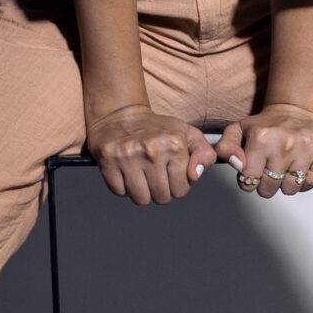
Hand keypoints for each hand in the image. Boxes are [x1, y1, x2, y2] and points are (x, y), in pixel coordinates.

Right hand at [85, 103, 211, 205]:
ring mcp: (128, 155)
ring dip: (141, 191)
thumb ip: (204, 154)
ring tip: (141, 174)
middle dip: (160, 191)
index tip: (170, 173)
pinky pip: (119, 192)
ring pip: (140, 199)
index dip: (177, 185)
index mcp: (174, 143)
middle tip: (155, 174)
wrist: (120, 114)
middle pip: (161, 197)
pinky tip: (126, 171)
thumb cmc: (156, 128)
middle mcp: (151, 149)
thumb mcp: (188, 134)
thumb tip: (195, 175)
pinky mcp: (108, 160)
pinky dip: (123, 187)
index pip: (181, 190)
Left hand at [213, 104, 312, 197]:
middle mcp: (284, 142)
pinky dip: (305, 181)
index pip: (249, 179)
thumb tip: (235, 163)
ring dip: (286, 184)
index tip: (253, 173)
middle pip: (270, 187)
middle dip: (266, 184)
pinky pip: (312, 181)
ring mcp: (306, 147)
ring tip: (284, 169)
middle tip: (269, 171)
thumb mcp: (239, 130)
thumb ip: (227, 147)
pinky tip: (298, 169)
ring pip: (291, 188)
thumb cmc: (268, 123)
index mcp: (261, 138)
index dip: (249, 180)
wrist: (297, 107)